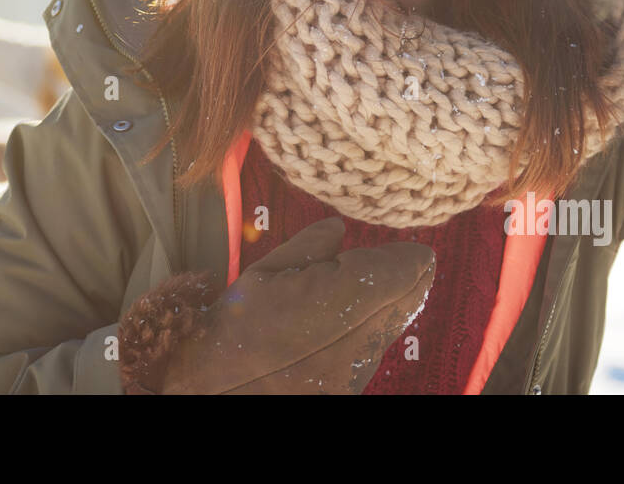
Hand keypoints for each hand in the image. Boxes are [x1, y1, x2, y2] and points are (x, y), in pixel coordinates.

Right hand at [118, 217, 435, 393]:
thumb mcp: (263, 274)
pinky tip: (346, 327)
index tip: (408, 250)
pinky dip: (368, 335)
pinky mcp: (347, 390)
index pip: (404, 271)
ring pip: (391, 328)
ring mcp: (358, 368)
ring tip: (370, 292)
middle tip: (405, 264)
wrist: (215, 394)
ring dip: (388, 308)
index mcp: (343, 296)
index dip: (407, 257)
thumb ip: (309, 248)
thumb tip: (339, 229)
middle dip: (407, 280)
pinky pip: (371, 353)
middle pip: (408, 300)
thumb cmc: (233, 328)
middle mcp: (362, 335)